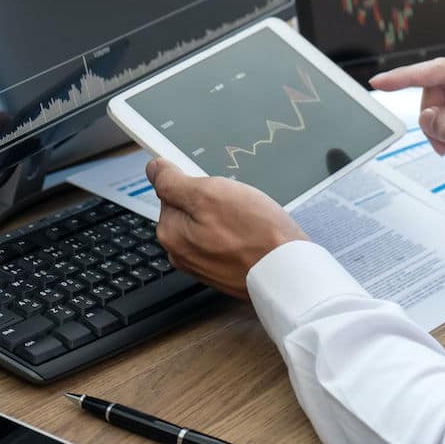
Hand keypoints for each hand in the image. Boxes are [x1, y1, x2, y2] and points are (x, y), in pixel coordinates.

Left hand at [146, 158, 306, 298]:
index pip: (171, 190)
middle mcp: (181, 253)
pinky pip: (227, 239)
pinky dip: (239, 232)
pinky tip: (254, 233)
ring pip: (211, 222)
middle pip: (191, 207)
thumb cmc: (256, 235)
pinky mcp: (225, 270)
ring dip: (228, 215)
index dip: (195, 181)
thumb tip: (153, 169)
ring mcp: (203, 264)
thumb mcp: (209, 194)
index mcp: (170, 233)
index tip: (214, 186)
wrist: (290, 274)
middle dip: (213, 200)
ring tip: (249, 220)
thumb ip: (173, 181)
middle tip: (237, 203)